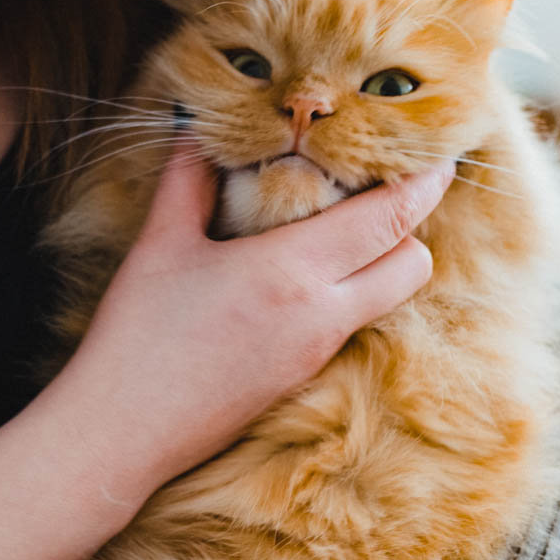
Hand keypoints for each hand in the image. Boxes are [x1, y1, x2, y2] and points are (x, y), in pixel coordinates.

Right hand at [56, 143, 448, 504]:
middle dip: (410, 225)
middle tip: (378, 192)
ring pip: (387, 298)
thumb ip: (187, 178)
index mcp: (292, 270)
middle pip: (413, 263)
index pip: (390, 217)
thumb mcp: (161, 244)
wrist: (122, 432)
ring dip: (379, 262)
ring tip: (335, 231)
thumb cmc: (135, 335)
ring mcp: (316, 354)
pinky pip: (350, 326)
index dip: (424, 180)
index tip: (437, 153)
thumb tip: (197, 127)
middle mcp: (321, 314)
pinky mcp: (301, 380)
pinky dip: (346, 295)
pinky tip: (298, 280)